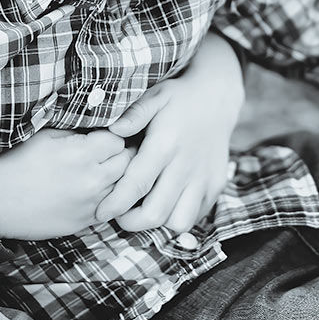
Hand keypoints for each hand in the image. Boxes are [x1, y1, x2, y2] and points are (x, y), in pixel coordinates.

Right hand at [0, 128, 132, 238]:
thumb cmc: (16, 162)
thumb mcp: (46, 135)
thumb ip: (78, 131)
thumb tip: (100, 127)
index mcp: (81, 154)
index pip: (119, 139)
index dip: (113, 134)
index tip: (104, 134)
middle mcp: (92, 182)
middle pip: (127, 163)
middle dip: (120, 154)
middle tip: (107, 150)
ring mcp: (90, 206)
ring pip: (123, 187)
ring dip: (116, 177)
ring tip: (102, 168)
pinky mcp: (85, 223)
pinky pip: (109, 207)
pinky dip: (106, 197)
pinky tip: (90, 189)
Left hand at [96, 32, 244, 231]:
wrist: (218, 97)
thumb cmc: (178, 97)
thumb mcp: (154, 96)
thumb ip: (133, 114)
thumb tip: (113, 130)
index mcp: (165, 145)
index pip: (136, 185)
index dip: (115, 204)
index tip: (100, 212)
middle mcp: (186, 166)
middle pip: (155, 213)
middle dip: (131, 222)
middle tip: (118, 215)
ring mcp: (204, 179)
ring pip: (178, 222)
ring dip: (156, 223)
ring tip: (142, 210)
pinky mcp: (215, 185)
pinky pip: (196, 216)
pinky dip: (177, 217)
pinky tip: (164, 202)